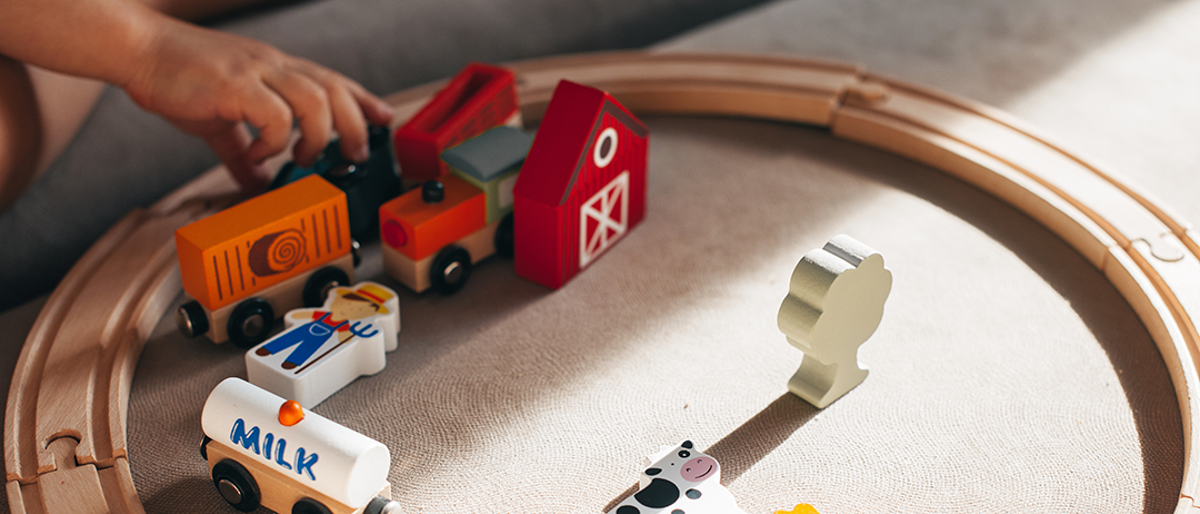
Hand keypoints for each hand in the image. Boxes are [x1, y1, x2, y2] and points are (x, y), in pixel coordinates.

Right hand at [121, 19, 392, 191]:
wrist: (136, 50)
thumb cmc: (176, 78)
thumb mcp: (219, 120)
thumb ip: (241, 152)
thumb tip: (254, 183)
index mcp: (275, 69)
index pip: (332, 79)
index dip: (362, 99)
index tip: (383, 118)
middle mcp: (272, 66)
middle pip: (334, 89)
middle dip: (354, 124)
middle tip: (354, 153)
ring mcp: (255, 73)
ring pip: (314, 99)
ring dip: (318, 135)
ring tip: (304, 158)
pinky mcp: (233, 85)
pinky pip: (273, 114)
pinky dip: (274, 140)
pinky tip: (259, 154)